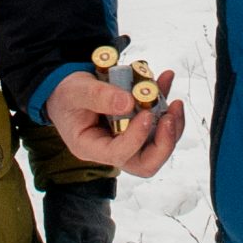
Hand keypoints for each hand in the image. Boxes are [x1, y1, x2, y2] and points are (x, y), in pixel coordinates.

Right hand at [48, 69, 187, 176]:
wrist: (68, 89)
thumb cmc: (67, 94)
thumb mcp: (76, 91)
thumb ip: (99, 96)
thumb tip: (129, 102)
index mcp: (91, 147)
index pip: (119, 155)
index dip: (137, 137)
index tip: (146, 114)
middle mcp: (112, 149)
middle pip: (145, 163)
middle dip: (164, 143)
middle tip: (170, 116)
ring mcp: (127, 140)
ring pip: (157, 146)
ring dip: (172, 125)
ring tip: (175, 101)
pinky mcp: (137, 127)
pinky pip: (158, 122)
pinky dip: (165, 102)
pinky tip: (166, 79)